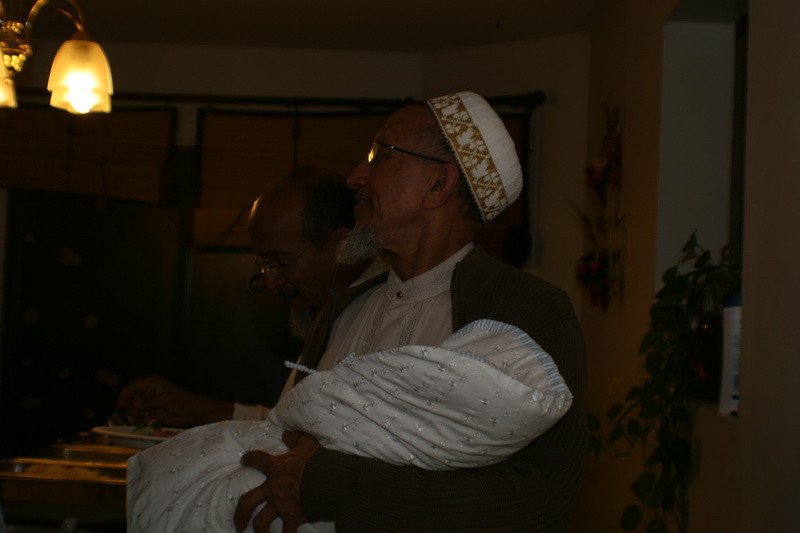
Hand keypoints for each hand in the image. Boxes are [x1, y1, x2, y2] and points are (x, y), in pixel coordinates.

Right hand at [116, 375, 232, 426]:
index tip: (120, 404)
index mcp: (152, 382)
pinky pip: (138, 414)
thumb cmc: (180, 401)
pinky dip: (141, 417)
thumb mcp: (165, 399)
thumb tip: (133, 403)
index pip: (133, 387)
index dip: (125, 395)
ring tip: (148, 414)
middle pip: (130, 397)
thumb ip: (148, 401)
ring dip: (137, 413)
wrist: (189, 412)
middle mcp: (148, 391)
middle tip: (139, 412)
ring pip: (133, 407)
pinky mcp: (149, 410)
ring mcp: (148, 401)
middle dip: (131, 406)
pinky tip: (151, 417)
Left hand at [234, 431, 320, 532]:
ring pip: (261, 521)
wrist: (328, 480)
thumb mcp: (307, 443)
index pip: (258, 460)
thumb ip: (296, 438)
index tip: (244, 459)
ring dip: (258, 529)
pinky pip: (287, 531)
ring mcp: (281, 505)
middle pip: (248, 502)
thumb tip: (286, 434)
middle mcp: (273, 488)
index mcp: (276, 468)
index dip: (250, 458)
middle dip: (240, 512)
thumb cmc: (317, 460)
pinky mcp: (293, 517)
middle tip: (238, 521)